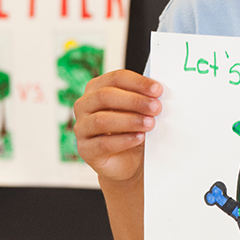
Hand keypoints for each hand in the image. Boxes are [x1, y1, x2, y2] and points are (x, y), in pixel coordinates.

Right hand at [74, 69, 162, 183]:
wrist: (128, 161)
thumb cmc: (132, 129)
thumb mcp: (139, 110)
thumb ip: (144, 99)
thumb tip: (157, 92)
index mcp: (97, 88)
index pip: (116, 78)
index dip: (138, 82)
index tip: (157, 89)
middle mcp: (84, 105)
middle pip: (105, 96)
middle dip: (134, 101)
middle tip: (156, 107)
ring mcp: (82, 128)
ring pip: (101, 120)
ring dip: (130, 121)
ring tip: (150, 124)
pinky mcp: (85, 150)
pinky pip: (102, 144)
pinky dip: (124, 140)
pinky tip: (139, 138)